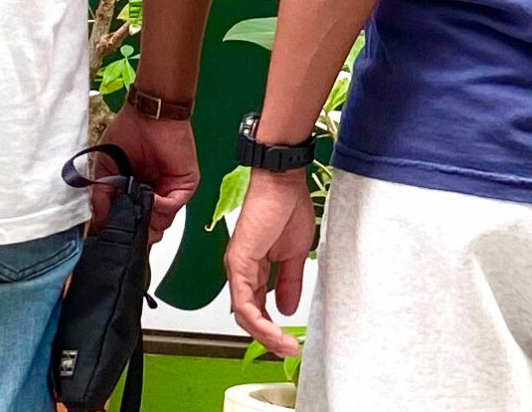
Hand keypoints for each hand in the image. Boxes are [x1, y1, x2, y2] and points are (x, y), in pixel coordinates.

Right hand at [97, 102, 198, 243]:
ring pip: (161, 223)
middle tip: (124, 227)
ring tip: (134, 204)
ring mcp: (170, 192)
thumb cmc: (129, 132)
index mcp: (136, 193)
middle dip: (135, 232)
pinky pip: (172, 206)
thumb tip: (99, 220)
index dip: (122, 232)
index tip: (111, 234)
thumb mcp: (106, 167)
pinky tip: (148, 195)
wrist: (149, 112)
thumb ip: (102, 195)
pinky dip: (158, 206)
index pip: (132, 223)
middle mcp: (155, 195)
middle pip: (149, 230)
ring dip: (146, 219)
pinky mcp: (184, 186)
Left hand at [225, 169, 315, 356]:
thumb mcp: (293, 255)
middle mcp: (241, 269)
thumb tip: (287, 308)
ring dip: (265, 334)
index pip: (256, 307)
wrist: (283, 182)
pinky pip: (244, 301)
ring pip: (244, 313)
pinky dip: (258, 320)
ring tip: (285, 345)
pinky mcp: (239, 262)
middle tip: (287, 349)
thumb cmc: (286, 207)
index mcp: (252, 267)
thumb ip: (289, 282)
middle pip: (248, 315)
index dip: (270, 328)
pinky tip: (273, 329)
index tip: (288, 341)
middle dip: (268, 337)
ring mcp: (237, 266)